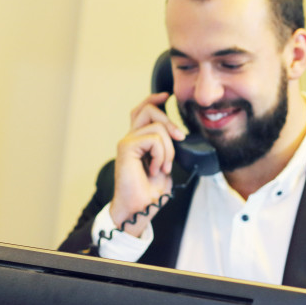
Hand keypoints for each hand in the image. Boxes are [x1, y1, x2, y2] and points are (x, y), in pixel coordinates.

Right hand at [110, 92, 186, 235]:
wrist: (140, 209)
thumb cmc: (151, 193)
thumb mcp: (166, 167)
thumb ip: (169, 150)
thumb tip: (179, 137)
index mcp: (140, 142)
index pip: (142, 111)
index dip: (153, 100)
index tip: (166, 95)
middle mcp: (131, 139)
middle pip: (147, 110)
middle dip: (170, 122)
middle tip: (179, 139)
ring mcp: (127, 142)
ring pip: (157, 127)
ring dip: (168, 150)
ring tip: (162, 167)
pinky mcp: (126, 147)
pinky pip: (153, 139)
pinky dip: (161, 155)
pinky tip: (155, 169)